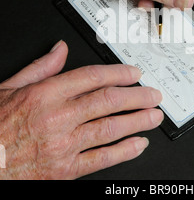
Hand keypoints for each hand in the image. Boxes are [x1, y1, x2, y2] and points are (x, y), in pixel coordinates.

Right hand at [0, 41, 162, 178]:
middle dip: (137, 96)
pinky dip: (124, 151)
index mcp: (45, 95)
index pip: (92, 77)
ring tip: (155, 116)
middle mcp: (58, 118)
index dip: (119, 73)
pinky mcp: (66, 169)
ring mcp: (64, 145)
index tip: (134, 73)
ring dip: (137, 121)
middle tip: (153, 94)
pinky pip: (102, 159)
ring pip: (110, 128)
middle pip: (108, 101)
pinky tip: (139, 144)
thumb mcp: (11, 88)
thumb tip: (61, 49)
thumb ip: (41, 67)